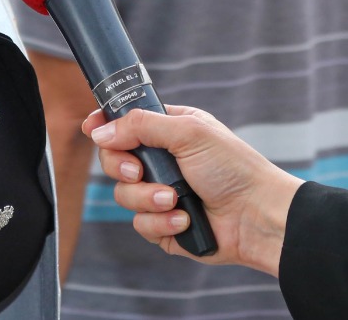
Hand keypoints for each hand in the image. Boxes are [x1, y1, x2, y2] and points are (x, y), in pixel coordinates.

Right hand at [83, 105, 302, 275]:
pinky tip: (184, 218)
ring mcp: (161, 193)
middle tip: (137, 170)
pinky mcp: (164, 225)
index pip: (125, 122)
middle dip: (121, 166)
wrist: (257, 216)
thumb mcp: (188, 133)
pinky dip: (161, 222)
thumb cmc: (233, 168)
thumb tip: (100, 131)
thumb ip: (141, 126)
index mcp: (169, 130)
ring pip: (124, 195)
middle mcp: (162, 161)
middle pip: (114, 159)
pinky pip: (140, 224)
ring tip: (174, 198)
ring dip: (147, 198)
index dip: (104, 124)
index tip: (90, 128)